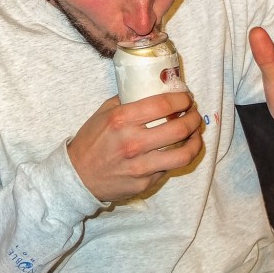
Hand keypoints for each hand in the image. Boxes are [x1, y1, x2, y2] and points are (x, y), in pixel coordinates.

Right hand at [67, 91, 203, 201]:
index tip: (186, 98)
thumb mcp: (103, 113)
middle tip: (193, 114)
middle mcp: (133, 143)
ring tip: (195, 134)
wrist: (78, 176)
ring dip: (195, 141)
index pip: (163, 105)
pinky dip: (176, 157)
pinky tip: (177, 150)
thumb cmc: (91, 141)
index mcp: (121, 120)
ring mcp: (140, 166)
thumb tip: (152, 89)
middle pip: (179, 128)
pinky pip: (169, 168)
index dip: (182, 100)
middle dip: (194, 118)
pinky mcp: (144, 183)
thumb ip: (126, 100)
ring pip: (183, 154)